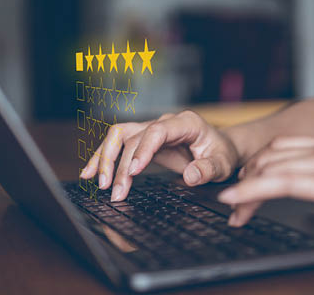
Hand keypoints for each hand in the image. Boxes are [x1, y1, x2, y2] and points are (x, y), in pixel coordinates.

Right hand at [80, 110, 238, 201]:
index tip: (134, 171)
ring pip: (119, 135)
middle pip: (134, 136)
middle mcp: (165, 122)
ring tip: (96, 181)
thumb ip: (208, 169)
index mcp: (185, 123)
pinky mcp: (143, 140)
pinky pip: (119, 144)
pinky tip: (90, 173)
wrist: (219, 148)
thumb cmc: (221, 154)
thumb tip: (190, 176)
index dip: (143, 149)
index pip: (158, 131)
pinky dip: (104, 157)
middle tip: (115, 191)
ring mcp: (151, 129)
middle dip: (121, 164)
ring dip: (105, 157)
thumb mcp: (222, 164)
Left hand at [218, 134, 313, 247]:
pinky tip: (235, 199)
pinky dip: (251, 191)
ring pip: (271, 167)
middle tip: (234, 196)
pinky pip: (280, 183)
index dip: (260, 163)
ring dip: (244, 186)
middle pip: (272, 155)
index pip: (285, 147)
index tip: (247, 181)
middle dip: (248, 175)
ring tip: (230, 204)